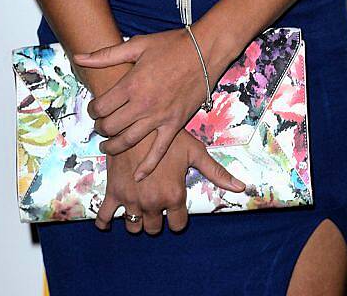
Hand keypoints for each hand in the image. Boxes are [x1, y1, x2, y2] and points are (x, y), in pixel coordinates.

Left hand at [73, 28, 217, 180]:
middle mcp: (143, 104)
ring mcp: (159, 117)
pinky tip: (138, 176)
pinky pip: (159, 150)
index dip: (92, 110)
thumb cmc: (171, 45)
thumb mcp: (136, 45)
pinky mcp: (175, 124)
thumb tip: (79, 57)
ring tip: (108, 145)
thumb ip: (106, 55)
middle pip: (111, 126)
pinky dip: (147, 165)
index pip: (101, 107)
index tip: (94, 109)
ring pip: (128, 141)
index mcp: (131, 84)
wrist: (204, 50)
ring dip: (113, 147)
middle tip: (100, 125)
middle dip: (101, 128)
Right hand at [94, 127, 244, 233]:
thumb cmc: (167, 133)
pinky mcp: (113, 192)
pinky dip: (105, 222)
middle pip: (154, 228)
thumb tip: (241, 188)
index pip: (178, 224)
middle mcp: (153, 203)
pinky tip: (107, 223)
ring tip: (140, 208)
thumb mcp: (194, 151)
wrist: (136, 118)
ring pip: (133, 226)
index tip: (175, 208)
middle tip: (157, 205)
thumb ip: (216, 172)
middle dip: (157, 219)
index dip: (177, 217)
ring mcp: (131, 200)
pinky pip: (104, 216)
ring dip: (137, 221)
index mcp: (173, 195)